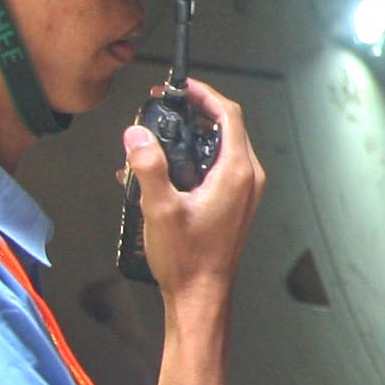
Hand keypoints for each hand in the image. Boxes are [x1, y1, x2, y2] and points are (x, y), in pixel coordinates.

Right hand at [122, 80, 262, 384]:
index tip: (180, 88)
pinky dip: (196, 160)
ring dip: (193, 138)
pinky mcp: (235, 206)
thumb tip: (136, 135)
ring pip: (222, 149)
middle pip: (227, 129)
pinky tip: (163, 172)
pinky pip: (219, 170)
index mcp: (237, 173)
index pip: (228, 115)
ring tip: (158, 138)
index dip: (204, 95)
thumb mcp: (159, 209)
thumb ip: (147, 168)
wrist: (201, 296)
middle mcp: (248, 179)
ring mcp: (244, 194)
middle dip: (196, 114)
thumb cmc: (186, 259)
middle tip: (164, 109)